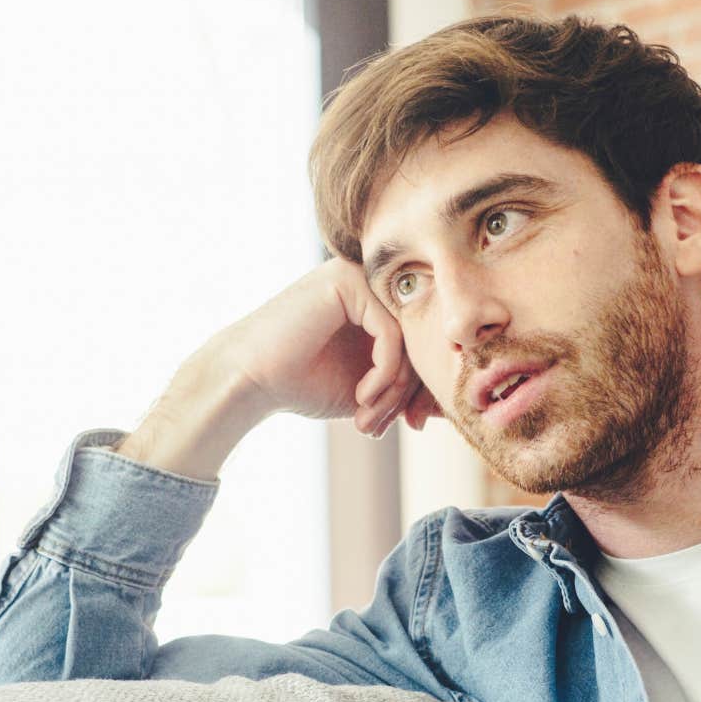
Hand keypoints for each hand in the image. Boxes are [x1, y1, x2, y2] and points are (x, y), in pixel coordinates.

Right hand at [210, 258, 423, 436]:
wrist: (249, 381)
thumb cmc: (302, 383)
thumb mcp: (369, 388)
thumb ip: (406, 386)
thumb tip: (451, 403)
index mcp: (376, 301)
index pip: (421, 340)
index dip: (422, 388)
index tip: (412, 425)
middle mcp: (370, 282)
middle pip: (419, 338)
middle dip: (408, 393)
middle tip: (384, 425)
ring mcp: (357, 276)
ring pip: (408, 338)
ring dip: (394, 389)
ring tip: (369, 416)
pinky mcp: (346, 282)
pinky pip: (391, 333)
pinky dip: (384, 373)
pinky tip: (362, 396)